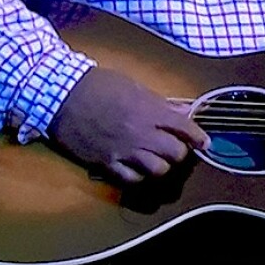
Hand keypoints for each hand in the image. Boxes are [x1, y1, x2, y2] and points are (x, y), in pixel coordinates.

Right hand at [47, 66, 209, 184]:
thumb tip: (182, 111)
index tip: (204, 143)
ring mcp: (123, 150)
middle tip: (174, 148)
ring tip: (156, 160)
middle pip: (175, 153)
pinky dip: (139, 176)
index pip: (184, 128)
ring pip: (157, 170)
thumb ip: (158, 102)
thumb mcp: (132, 85)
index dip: (198, 137)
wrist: (60, 96)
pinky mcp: (106, 162)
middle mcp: (140, 133)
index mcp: (148, 110)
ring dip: (161, 166)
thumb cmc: (97, 85)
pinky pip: (132, 180)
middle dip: (179, 152)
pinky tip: (137, 169)